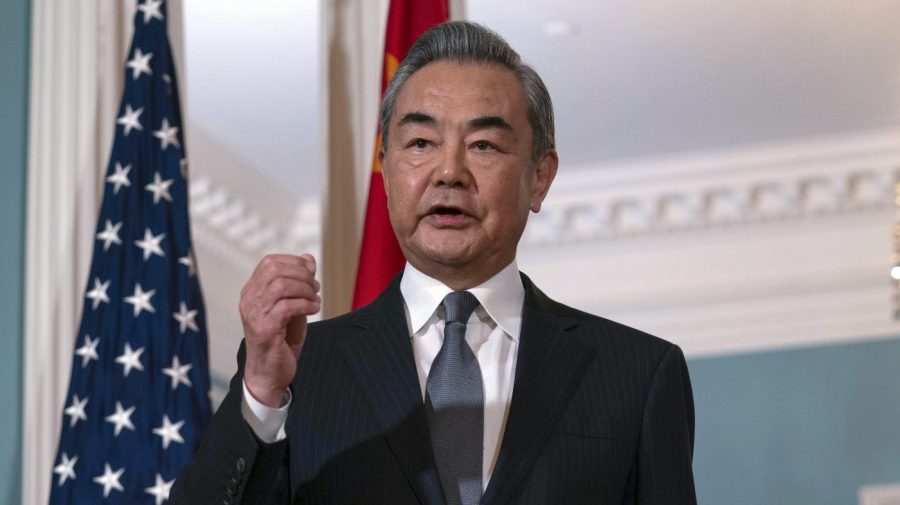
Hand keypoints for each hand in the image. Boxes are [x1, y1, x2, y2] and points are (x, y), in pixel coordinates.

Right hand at [239, 253, 320, 406]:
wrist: (270, 374)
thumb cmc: (281, 340)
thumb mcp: (292, 306)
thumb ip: (298, 283)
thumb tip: (308, 258)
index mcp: (252, 292)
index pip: (269, 262)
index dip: (294, 263)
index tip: (310, 275)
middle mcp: (248, 301)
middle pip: (274, 269)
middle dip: (302, 275)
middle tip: (315, 288)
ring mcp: (254, 315)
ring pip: (280, 286)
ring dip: (305, 289)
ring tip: (314, 300)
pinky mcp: (264, 330)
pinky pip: (287, 307)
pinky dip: (306, 304)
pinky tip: (313, 310)